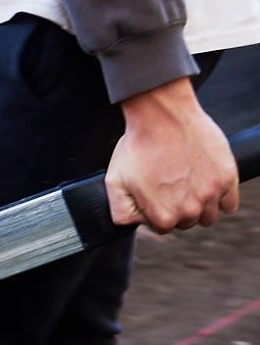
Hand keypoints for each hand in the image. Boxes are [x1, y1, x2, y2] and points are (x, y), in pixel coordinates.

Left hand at [106, 78, 238, 231]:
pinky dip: (220, 197)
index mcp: (163, 216)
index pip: (162, 227)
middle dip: (177, 207)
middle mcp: (190, 211)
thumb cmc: (138, 146)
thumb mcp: (115, 182)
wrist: (162, 116)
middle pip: (186, 222)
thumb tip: (134, 224)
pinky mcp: (227, 178)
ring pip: (208, 215)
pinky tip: (205, 182)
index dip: (155, 210)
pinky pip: (229, 204)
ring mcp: (211, 195)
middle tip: (168, 183)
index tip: (154, 193)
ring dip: (199, 204)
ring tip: (185, 181)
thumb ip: (122, 211)